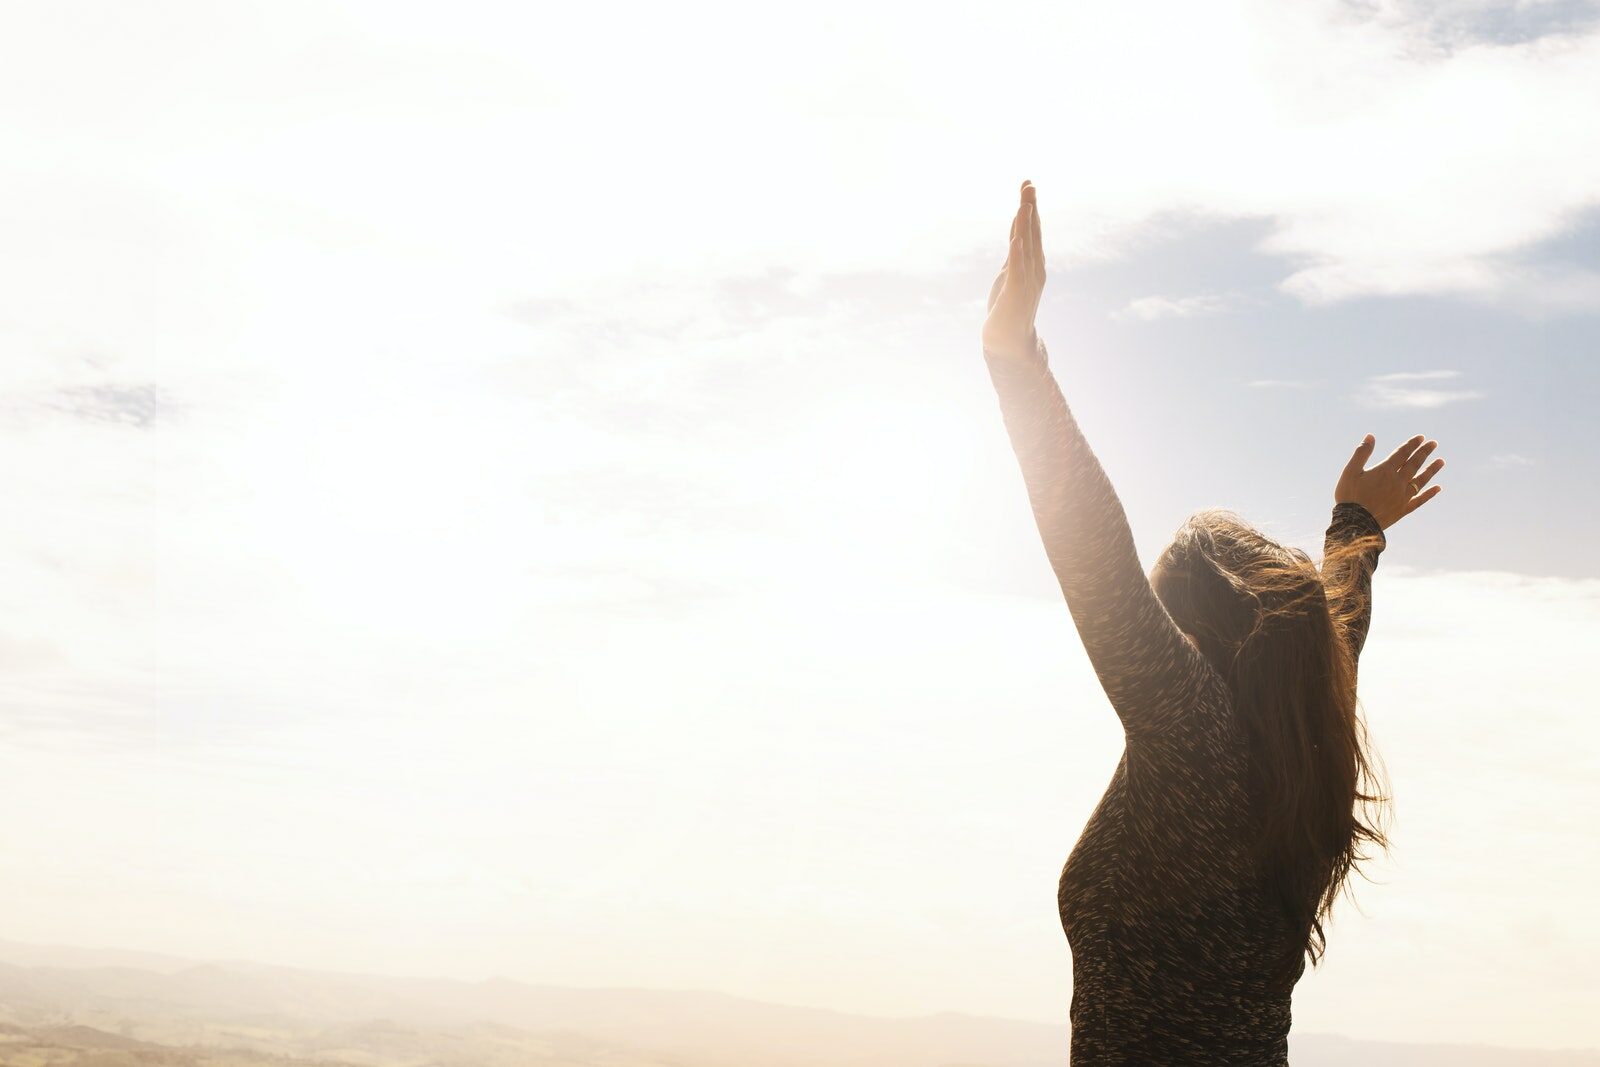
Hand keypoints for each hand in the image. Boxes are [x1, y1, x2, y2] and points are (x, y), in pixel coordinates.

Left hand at [982, 180, 1045, 362]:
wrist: (1009, 341)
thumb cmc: (1008, 307)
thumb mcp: (1010, 273)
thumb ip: (1015, 254)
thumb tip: (1018, 233)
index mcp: (1032, 262)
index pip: (1031, 229)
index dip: (1029, 207)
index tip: (1027, 184)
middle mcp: (1034, 268)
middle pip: (1032, 233)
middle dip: (1030, 208)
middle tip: (1029, 184)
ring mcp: (1026, 280)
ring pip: (1026, 247)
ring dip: (1025, 225)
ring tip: (1024, 204)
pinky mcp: (1015, 293)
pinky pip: (1016, 270)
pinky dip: (1017, 254)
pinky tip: (1016, 239)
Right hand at [1335, 434, 1445, 529]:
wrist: (1354, 523)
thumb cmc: (1349, 496)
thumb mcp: (1350, 471)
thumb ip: (1361, 453)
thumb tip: (1370, 436)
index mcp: (1385, 471)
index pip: (1402, 454)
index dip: (1412, 445)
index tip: (1421, 437)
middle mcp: (1398, 482)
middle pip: (1414, 464)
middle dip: (1424, 453)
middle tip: (1433, 444)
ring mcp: (1402, 496)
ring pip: (1421, 480)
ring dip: (1431, 470)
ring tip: (1441, 461)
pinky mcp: (1403, 509)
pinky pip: (1420, 500)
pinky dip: (1429, 494)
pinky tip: (1438, 488)